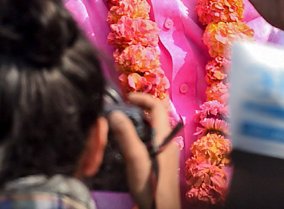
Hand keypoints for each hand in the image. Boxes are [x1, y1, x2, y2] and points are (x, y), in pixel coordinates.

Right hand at [109, 93, 179, 208]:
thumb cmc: (151, 184)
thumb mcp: (135, 158)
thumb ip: (126, 135)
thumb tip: (115, 113)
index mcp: (165, 135)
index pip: (157, 106)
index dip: (142, 98)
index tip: (126, 98)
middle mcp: (168, 140)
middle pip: (154, 117)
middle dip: (137, 111)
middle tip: (119, 113)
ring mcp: (166, 151)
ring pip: (152, 129)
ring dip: (137, 124)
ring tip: (120, 128)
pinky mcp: (162, 161)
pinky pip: (151, 141)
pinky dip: (139, 136)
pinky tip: (127, 146)